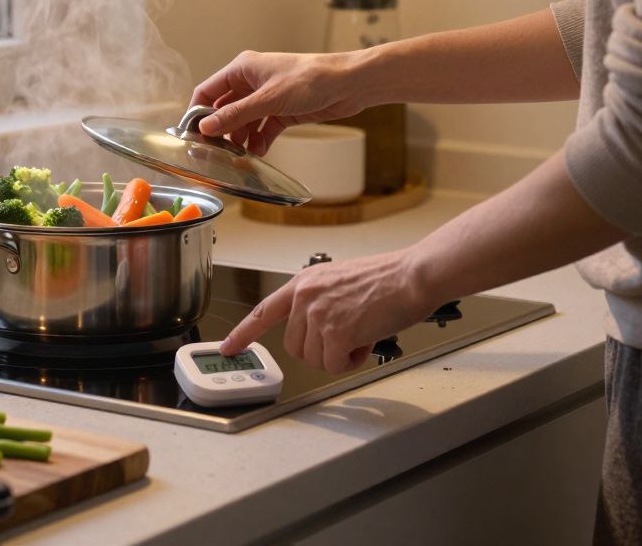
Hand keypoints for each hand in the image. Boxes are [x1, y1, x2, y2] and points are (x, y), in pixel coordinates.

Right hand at [189, 50, 370, 155]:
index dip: (198, 113)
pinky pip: (262, 129)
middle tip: (214, 152)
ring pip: (243, 121)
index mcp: (242, 69)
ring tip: (237, 157)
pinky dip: (259, 141)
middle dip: (220, 130)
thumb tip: (206, 127)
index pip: (208, 91)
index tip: (191, 135)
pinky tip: (258, 153)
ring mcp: (266, 98)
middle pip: (225, 109)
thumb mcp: (268, 99)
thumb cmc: (310, 79)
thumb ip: (236, 114)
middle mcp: (251, 82)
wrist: (347, 85)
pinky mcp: (282, 111)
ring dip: (240, 139)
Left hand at [219, 251, 432, 374]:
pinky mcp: (335, 331)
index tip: (229, 347)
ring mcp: (318, 313)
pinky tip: (366, 341)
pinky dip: (351, 361)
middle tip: (347, 336)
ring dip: (338, 355)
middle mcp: (305, 296)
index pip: (264, 311)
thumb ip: (319, 303)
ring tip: (360, 333)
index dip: (243, 332)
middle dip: (319, 350)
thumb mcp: (340, 282)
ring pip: (313, 359)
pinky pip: (334, 365)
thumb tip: (317, 333)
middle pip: (295, 347)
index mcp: (305, 283)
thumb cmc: (387, 280)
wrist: (412, 276)